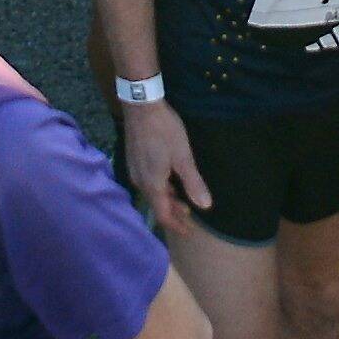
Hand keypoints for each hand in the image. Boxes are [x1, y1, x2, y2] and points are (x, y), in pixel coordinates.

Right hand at [122, 100, 211, 230]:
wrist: (141, 106)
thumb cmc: (164, 131)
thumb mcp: (183, 157)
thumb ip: (193, 183)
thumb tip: (205, 206)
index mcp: (152, 185)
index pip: (163, 215)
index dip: (176, 226)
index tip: (188, 232)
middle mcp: (140, 182)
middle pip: (156, 204)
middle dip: (173, 212)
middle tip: (189, 214)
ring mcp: (134, 170)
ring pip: (152, 193)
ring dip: (167, 198)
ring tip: (182, 198)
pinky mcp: (133, 159)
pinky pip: (147, 182)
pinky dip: (160, 187)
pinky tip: (168, 179)